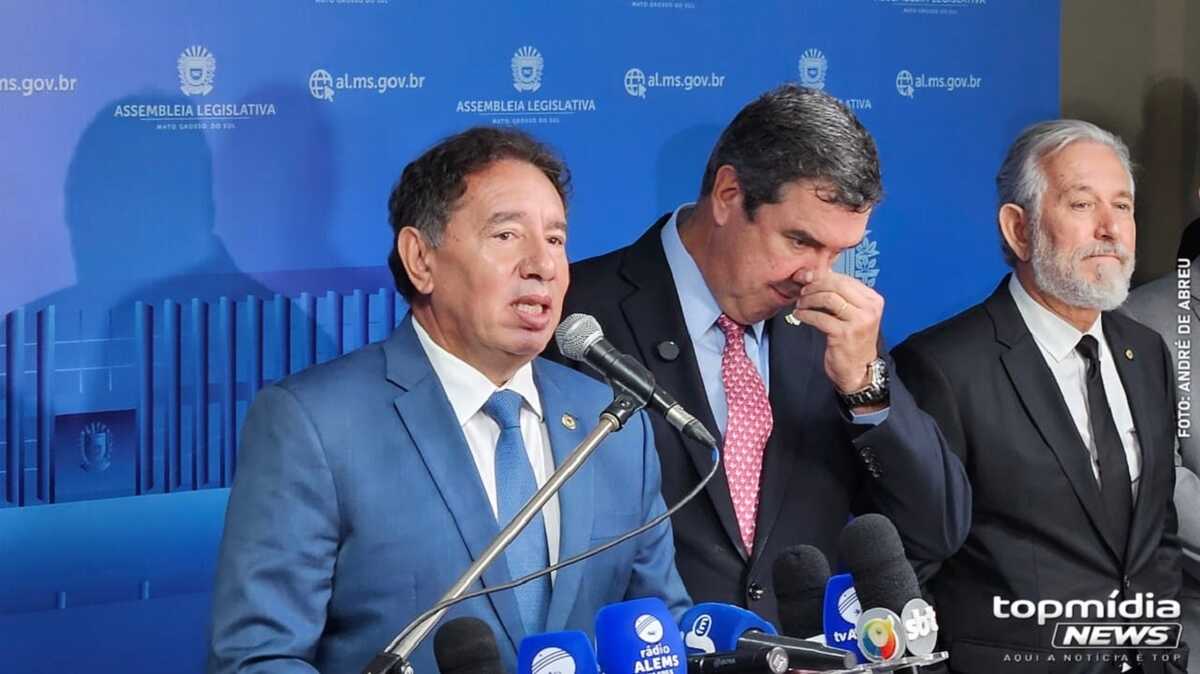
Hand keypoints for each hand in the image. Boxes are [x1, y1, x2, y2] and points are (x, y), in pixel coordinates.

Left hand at [789, 270, 882, 393]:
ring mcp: (858, 321)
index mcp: (873, 300)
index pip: (845, 279)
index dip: (822, 277)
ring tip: (800, 304)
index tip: (806, 279)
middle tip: (802, 292)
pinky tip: (800, 315)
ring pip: (828, 298)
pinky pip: (820, 317)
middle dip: (814, 286)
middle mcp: (869, 308)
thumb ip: (839, 296)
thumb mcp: (852, 314)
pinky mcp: (844, 334)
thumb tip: (814, 276)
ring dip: (809, 299)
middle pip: (836, 285)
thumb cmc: (853, 341)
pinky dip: (806, 314)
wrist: (858, 370)